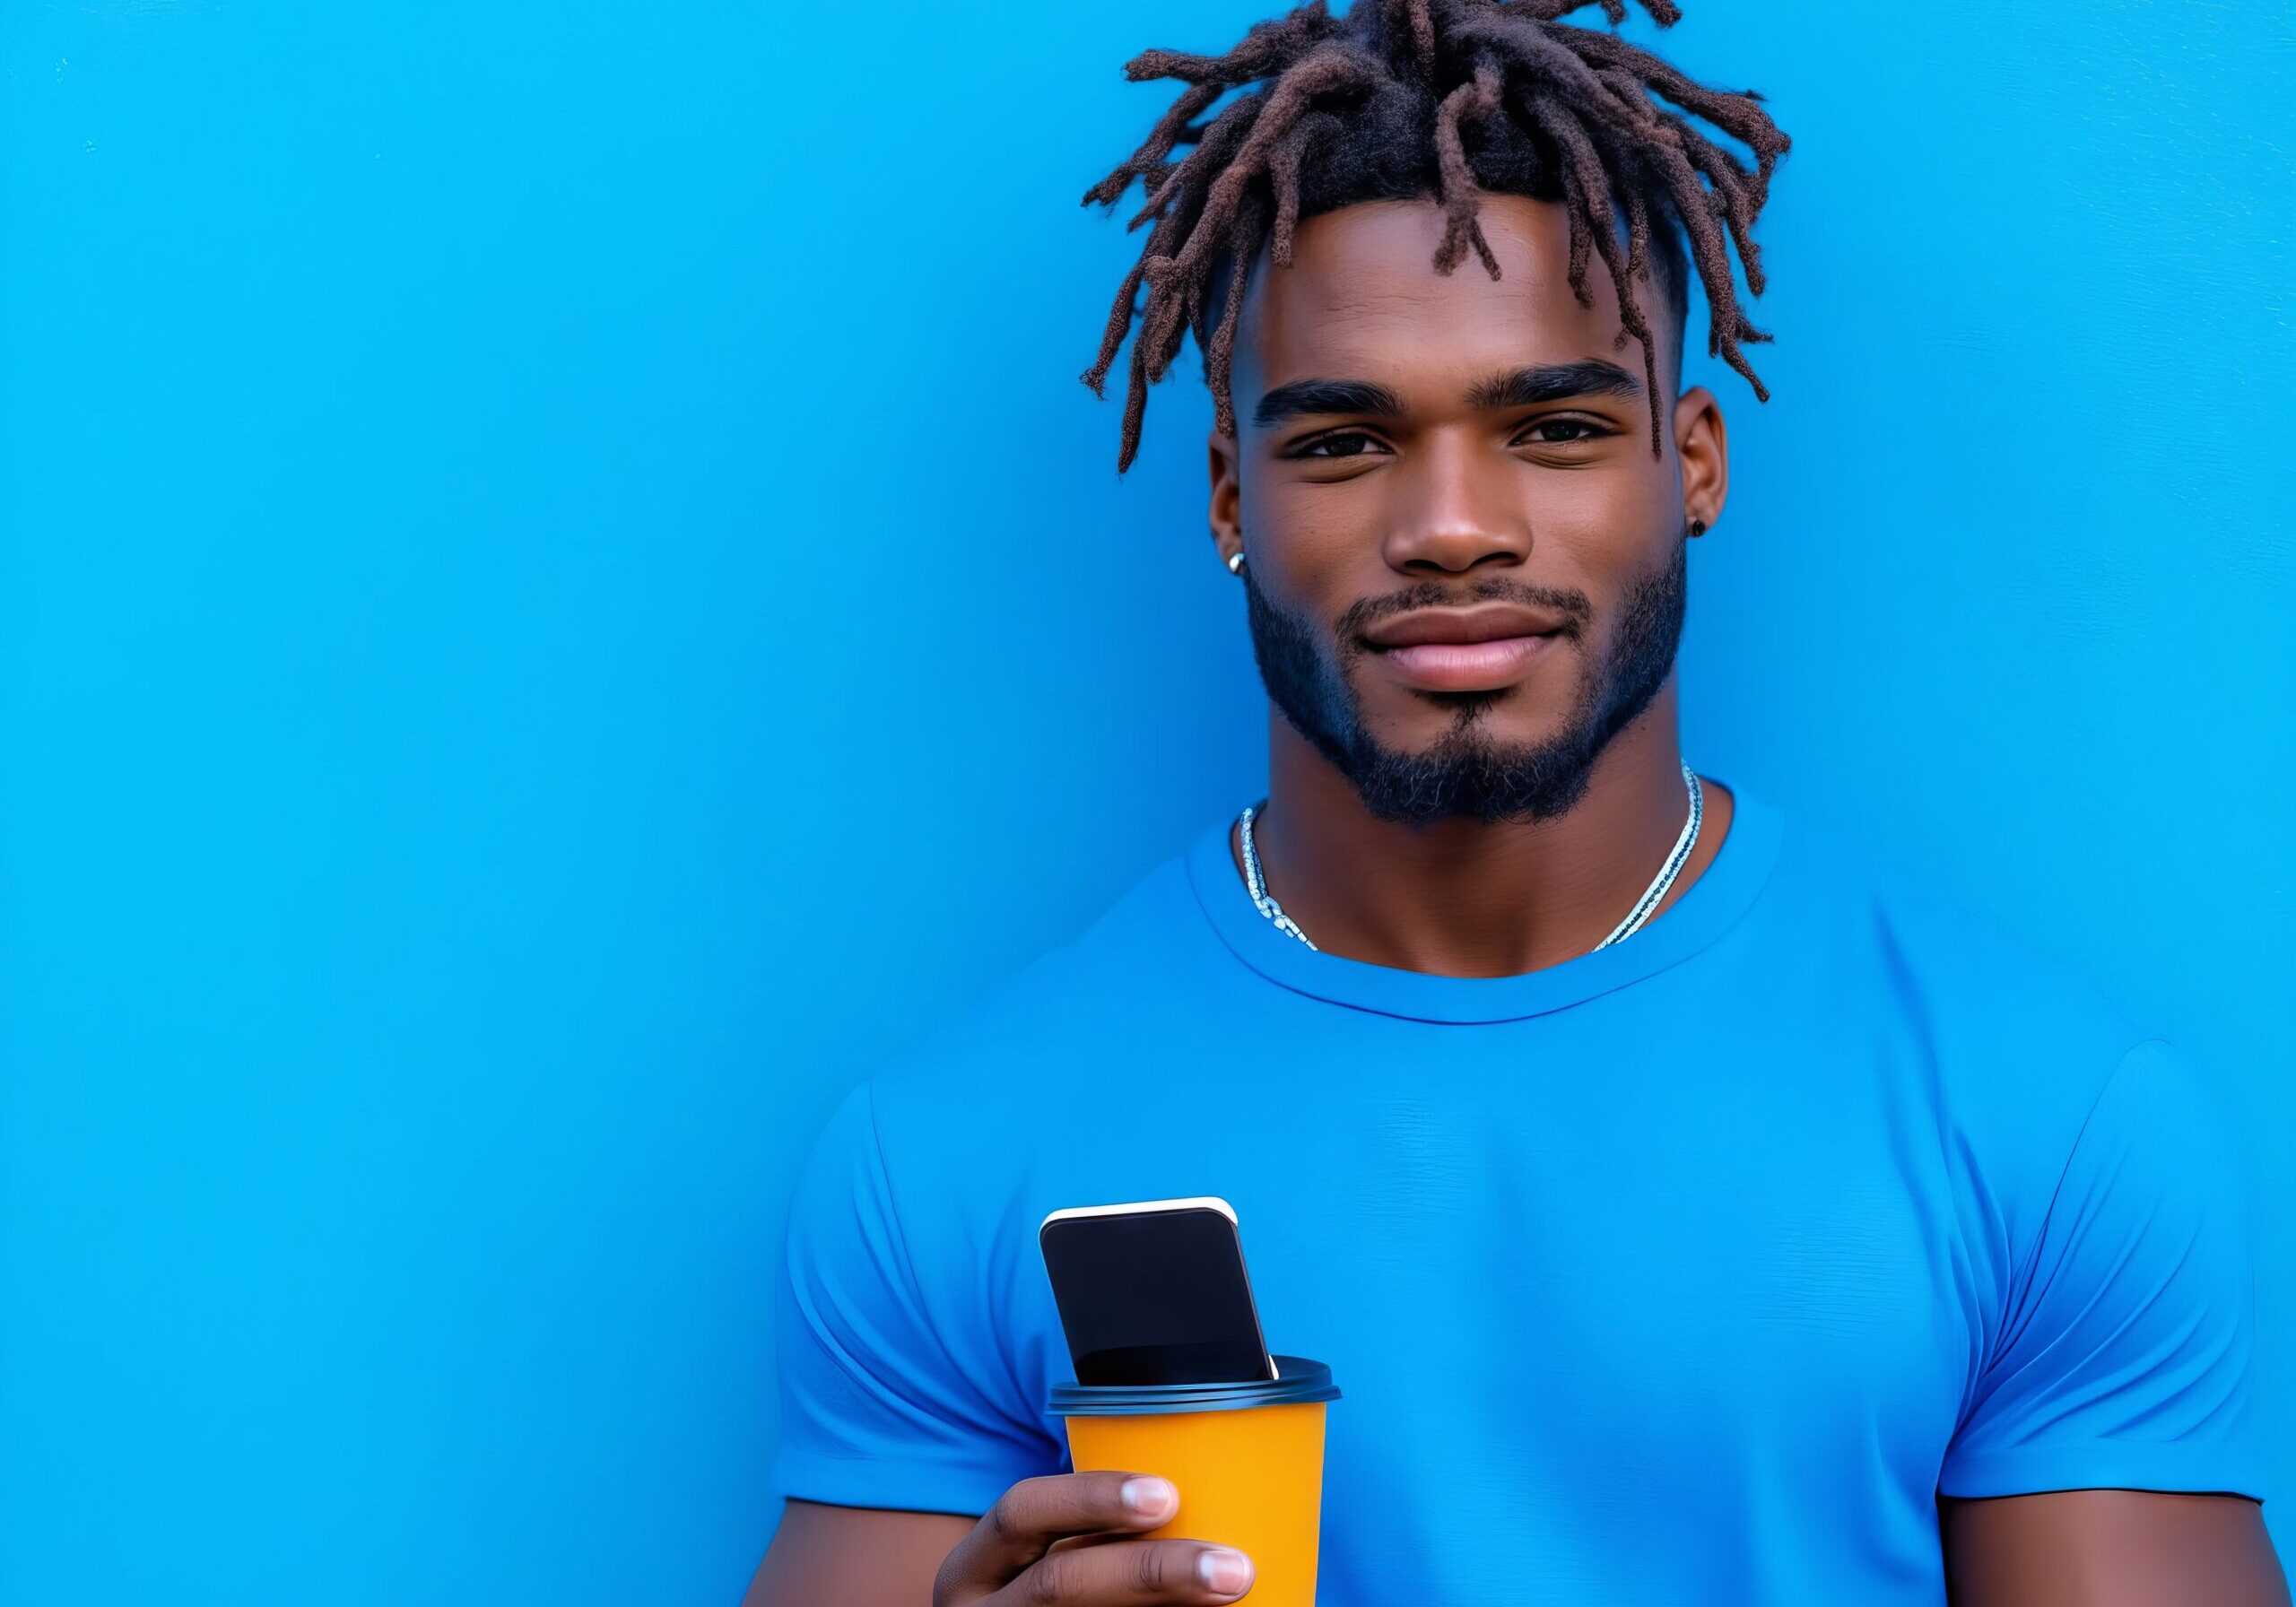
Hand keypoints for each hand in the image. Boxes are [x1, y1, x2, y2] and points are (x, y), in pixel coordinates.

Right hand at [932, 1470, 1254, 1604]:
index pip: (1020, 1513)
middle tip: (1234, 1567)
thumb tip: (1197, 1499)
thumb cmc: (1045, 1594)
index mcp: (974, 1568)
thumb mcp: (1035, 1562)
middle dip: (1151, 1573)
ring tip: (1233, 1592)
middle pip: (1061, 1585)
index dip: (1089, 1498)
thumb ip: (1090, 1537)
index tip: (1168, 1493)